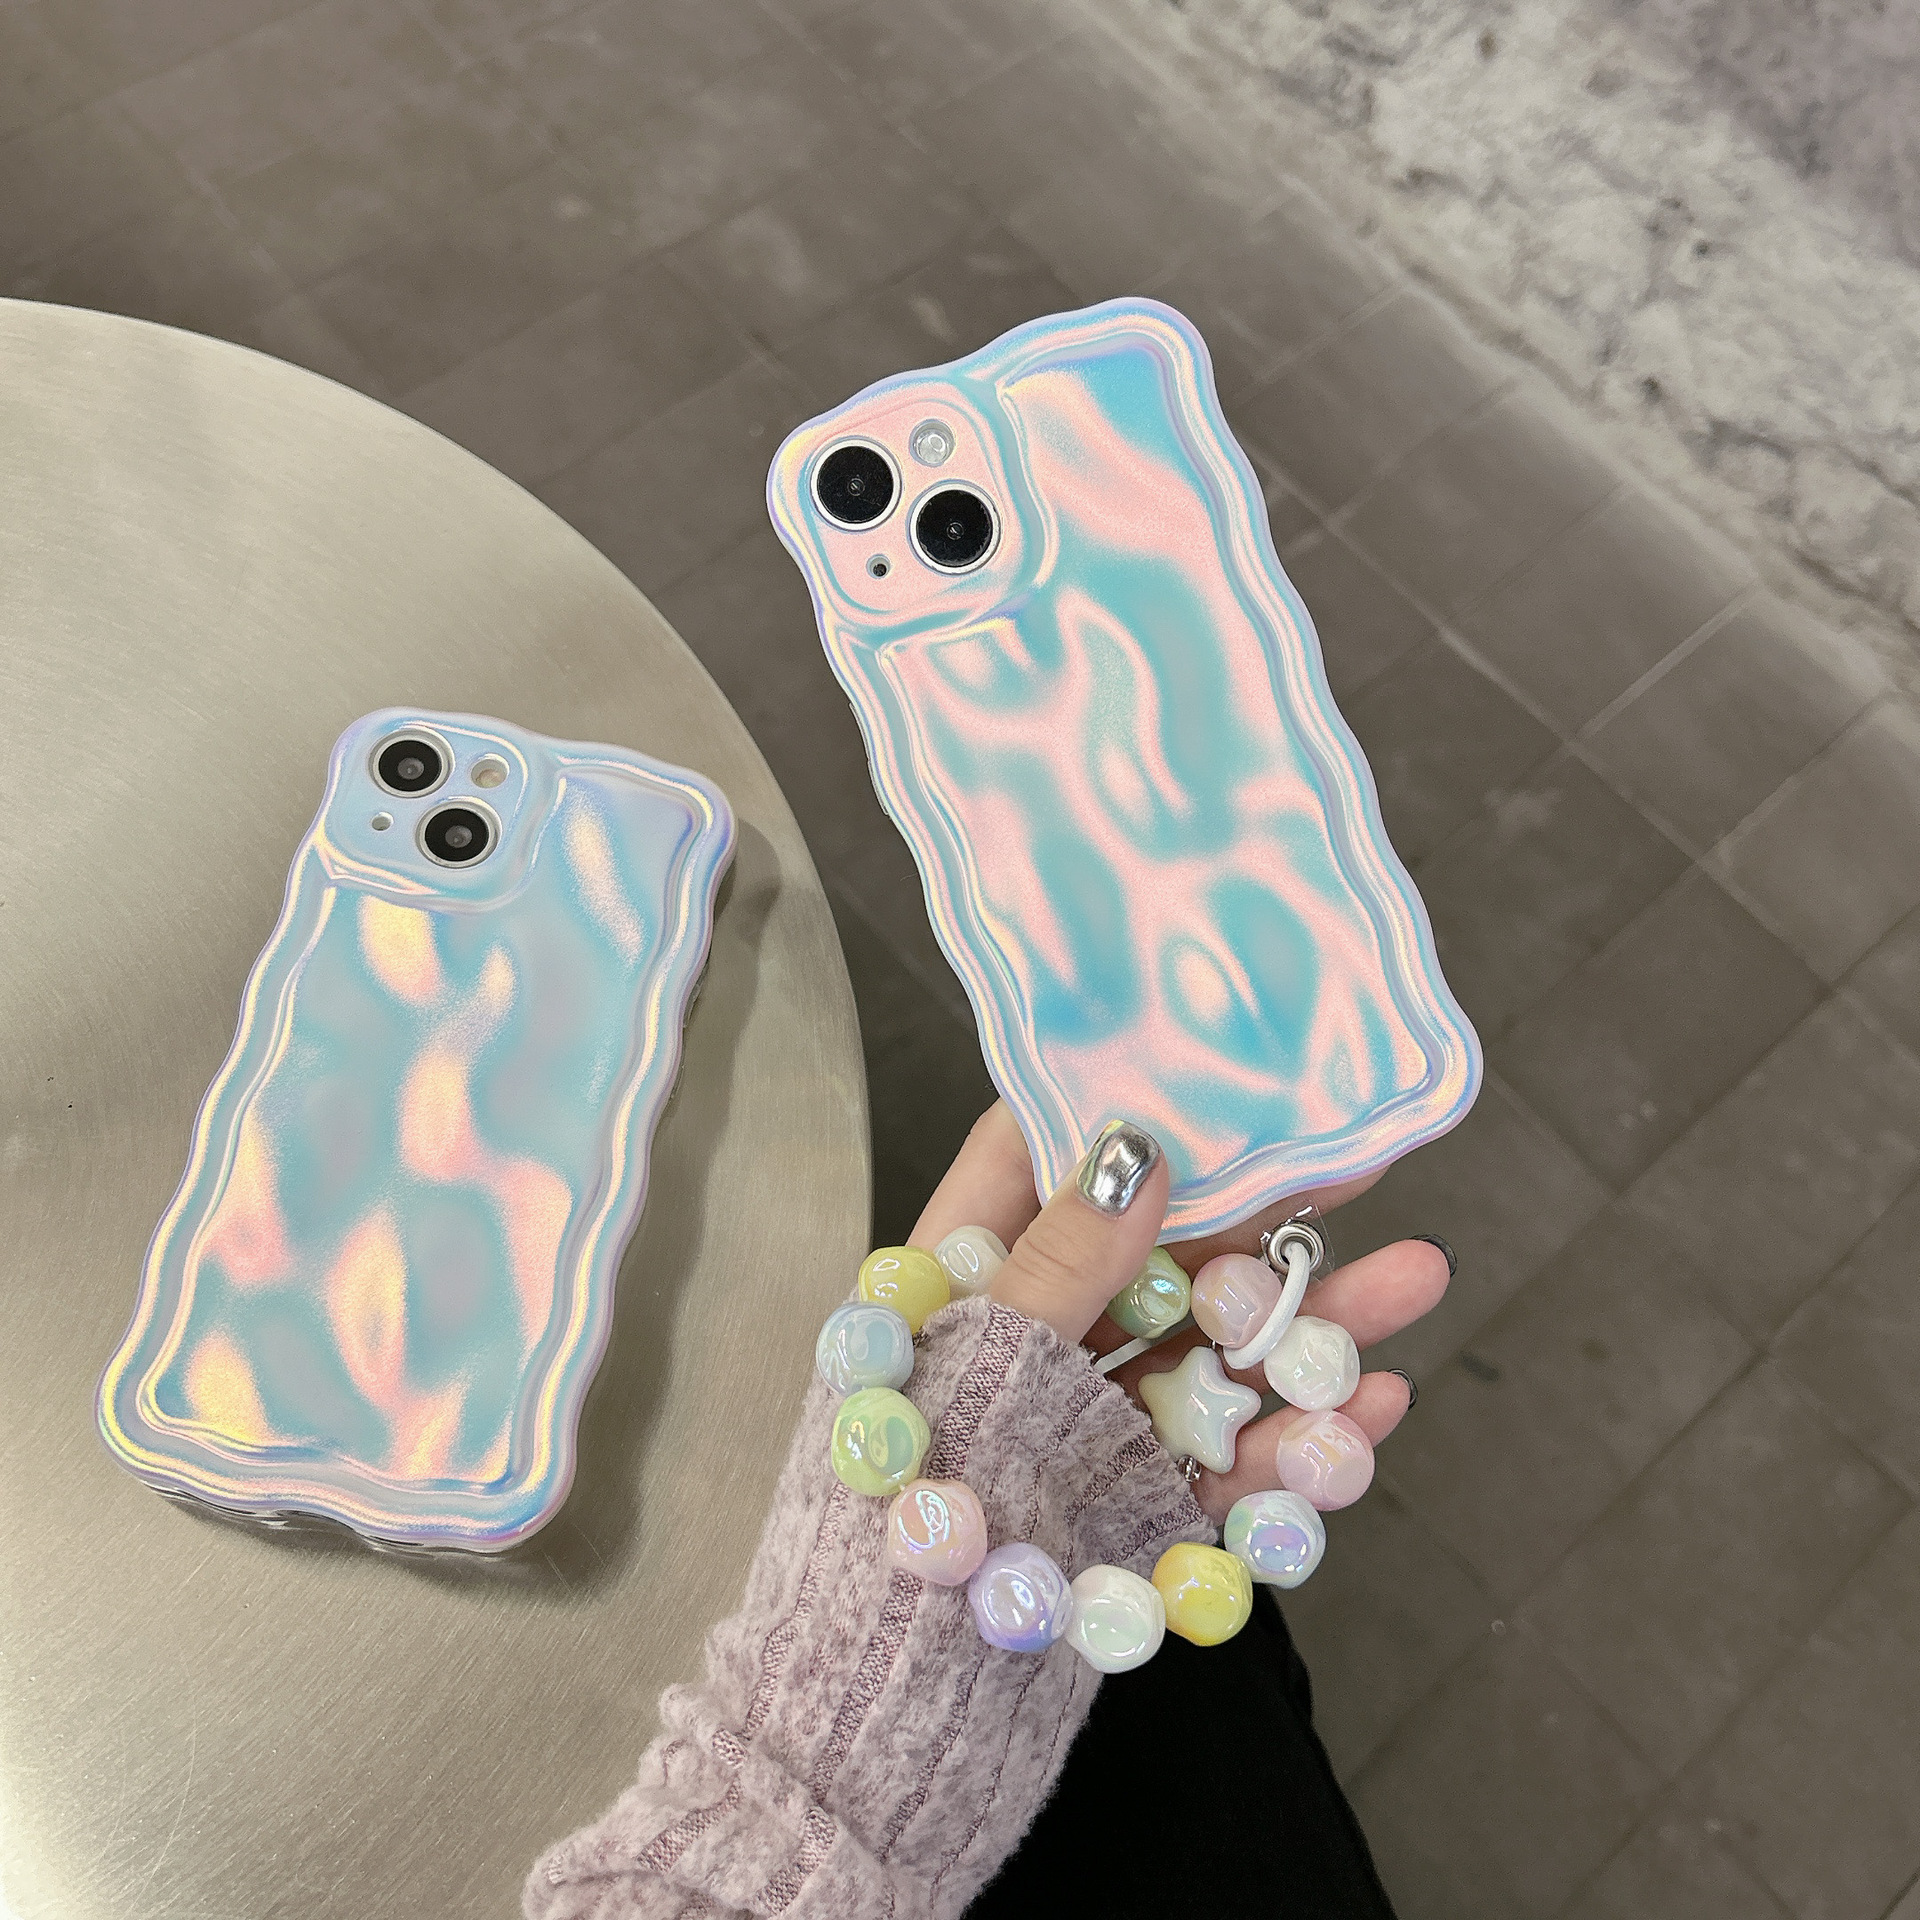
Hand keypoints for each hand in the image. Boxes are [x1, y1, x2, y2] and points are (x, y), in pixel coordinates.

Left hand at [911, 1104, 1449, 1524]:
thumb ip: (1060, 1261)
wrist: (884, 1720)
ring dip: (1309, 1328)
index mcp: (954, 1284)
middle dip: (1256, 1218)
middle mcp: (1023, 1343)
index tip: (1212, 1070)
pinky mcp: (1126, 1507)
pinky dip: (1294, 1441)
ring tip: (1418, 1281)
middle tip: (1363, 1165)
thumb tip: (1140, 1146)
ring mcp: (1081, 1426)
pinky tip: (1373, 1410)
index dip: (1117, 1109)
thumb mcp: (976, 1367)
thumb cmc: (888, 1521)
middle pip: (1152, 1259)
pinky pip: (1221, 1462)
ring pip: (1206, 1359)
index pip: (1031, 1162)